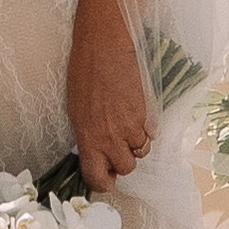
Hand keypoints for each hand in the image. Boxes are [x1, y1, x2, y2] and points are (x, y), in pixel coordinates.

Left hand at [66, 0, 152, 194]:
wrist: (104, 47)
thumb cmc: (85, 73)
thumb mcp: (77, 109)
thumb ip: (88, 135)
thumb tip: (96, 151)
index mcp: (87, 137)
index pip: (96, 177)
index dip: (102, 182)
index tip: (105, 179)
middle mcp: (110, 137)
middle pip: (126, 168)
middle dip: (123, 160)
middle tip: (118, 145)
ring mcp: (130, 126)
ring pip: (141, 151)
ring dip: (136, 142)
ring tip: (127, 123)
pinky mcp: (147, 114)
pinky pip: (151, 133)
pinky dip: (147, 128)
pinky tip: (137, 111)